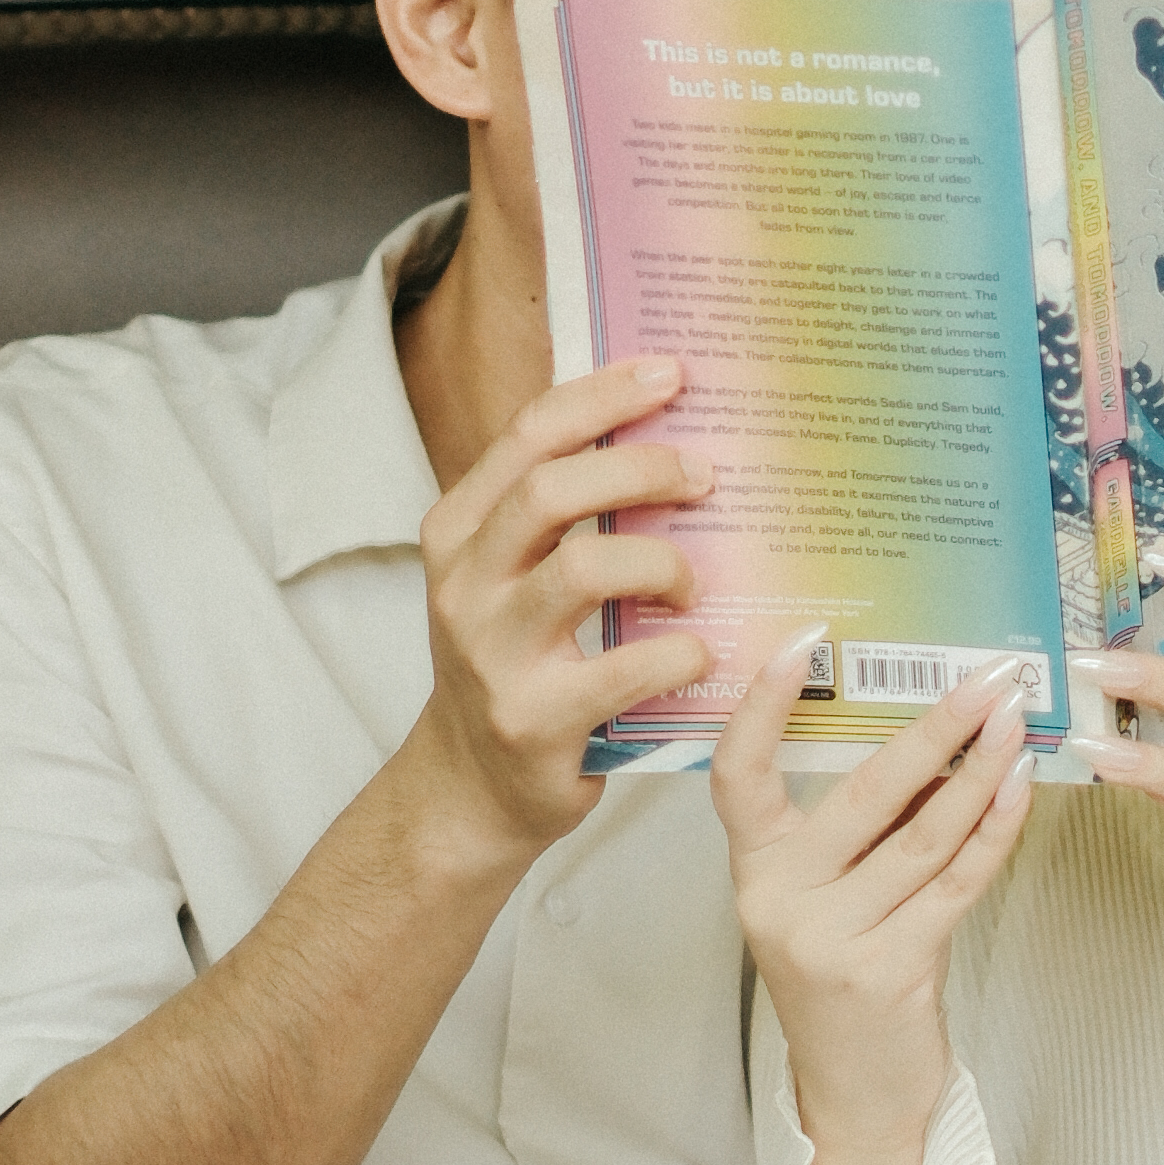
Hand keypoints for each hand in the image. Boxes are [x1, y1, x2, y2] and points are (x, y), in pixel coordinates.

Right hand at [409, 359, 716, 867]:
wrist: (469, 789)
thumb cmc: (513, 664)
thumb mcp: (507, 578)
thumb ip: (560, 516)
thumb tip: (668, 435)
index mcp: (459, 532)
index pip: (528, 435)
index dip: (602, 397)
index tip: (668, 375)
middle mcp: (465, 585)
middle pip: (550, 489)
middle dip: (639, 468)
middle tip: (704, 475)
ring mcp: (493, 655)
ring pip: (582, 570)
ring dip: (660, 561)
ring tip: (692, 582)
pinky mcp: (533, 721)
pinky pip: (622, 670)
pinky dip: (677, 655)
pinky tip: (699, 654)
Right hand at [714, 647, 1036, 1143]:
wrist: (857, 1096)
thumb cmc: (852, 977)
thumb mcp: (834, 898)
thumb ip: (865, 829)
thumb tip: (937, 732)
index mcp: (755, 872)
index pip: (736, 776)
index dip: (763, 707)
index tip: (804, 640)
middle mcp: (781, 902)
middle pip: (861, 793)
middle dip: (933, 727)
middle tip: (986, 675)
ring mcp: (832, 940)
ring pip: (922, 836)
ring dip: (979, 769)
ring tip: (1018, 719)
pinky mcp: (890, 969)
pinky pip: (956, 882)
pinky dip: (994, 828)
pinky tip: (1019, 786)